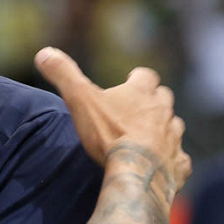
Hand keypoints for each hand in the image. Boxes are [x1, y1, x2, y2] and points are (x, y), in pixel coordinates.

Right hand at [35, 47, 191, 195]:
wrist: (137, 171)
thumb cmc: (108, 133)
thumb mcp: (79, 99)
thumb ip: (64, 75)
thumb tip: (43, 52)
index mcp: (141, 93)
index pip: (146, 75)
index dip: (138, 78)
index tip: (130, 80)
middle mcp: (163, 111)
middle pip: (164, 98)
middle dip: (153, 101)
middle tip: (137, 110)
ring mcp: (174, 138)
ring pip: (174, 126)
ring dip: (164, 128)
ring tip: (149, 137)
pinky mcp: (179, 163)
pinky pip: (180, 158)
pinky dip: (173, 159)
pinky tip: (163, 165)